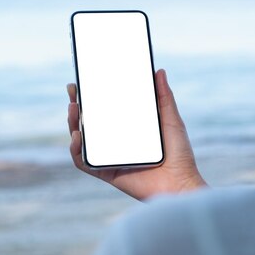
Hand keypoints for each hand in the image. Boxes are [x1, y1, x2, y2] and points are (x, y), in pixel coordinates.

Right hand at [67, 69, 206, 200]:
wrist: (181, 184)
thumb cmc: (180, 155)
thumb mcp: (171, 120)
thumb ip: (164, 97)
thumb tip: (160, 71)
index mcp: (129, 129)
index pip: (105, 109)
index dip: (92, 96)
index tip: (84, 80)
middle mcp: (116, 142)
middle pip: (89, 123)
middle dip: (77, 106)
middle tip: (73, 91)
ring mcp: (110, 157)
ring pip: (83, 140)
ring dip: (73, 124)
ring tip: (73, 109)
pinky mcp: (108, 173)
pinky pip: (85, 163)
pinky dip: (77, 150)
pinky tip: (78, 136)